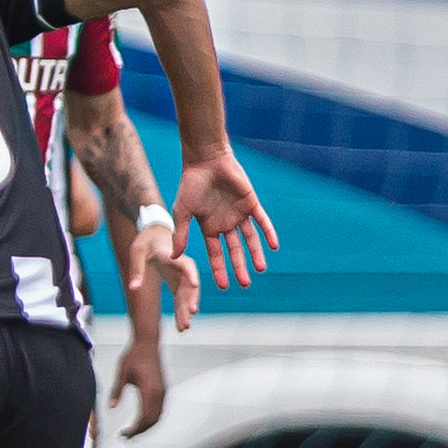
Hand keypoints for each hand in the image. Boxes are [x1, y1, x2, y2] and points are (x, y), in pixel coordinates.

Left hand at [110, 338, 166, 436]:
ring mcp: (163, 391)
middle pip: (153, 420)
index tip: (124, 435)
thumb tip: (111, 408)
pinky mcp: (163, 389)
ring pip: (158, 416)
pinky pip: (160, 409)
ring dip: (146, 426)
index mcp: (149, 390)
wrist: (147, 343)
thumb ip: (116, 391)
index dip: (134, 430)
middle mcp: (159, 393)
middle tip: (126, 437)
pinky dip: (152, 418)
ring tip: (132, 431)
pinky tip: (141, 420)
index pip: (144, 418)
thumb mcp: (121, 373)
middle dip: (140, 432)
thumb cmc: (134, 355)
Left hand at [124, 220, 200, 332]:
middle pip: (189, 284)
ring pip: (187, 295)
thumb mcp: (137, 251)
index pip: (186, 264)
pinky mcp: (178, 283)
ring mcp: (182, 276)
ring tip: (184, 327)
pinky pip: (182, 299)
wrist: (155, 236)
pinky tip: (181, 327)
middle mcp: (182, 266)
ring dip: (186, 310)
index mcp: (173, 255)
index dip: (190, 273)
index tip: (195, 283)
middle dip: (191, 298)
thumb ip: (137, 269)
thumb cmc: (146, 241)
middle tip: (192, 313)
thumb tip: (133, 288)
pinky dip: (181, 311)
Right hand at [173, 148, 277, 288]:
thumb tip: (174, 257)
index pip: (216, 253)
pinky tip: (273, 245)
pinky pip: (262, 221)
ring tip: (260, 269)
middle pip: (234, 250)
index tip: (223, 286)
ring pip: (250, 239)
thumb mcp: (182, 212)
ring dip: (255, 253)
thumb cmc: (191, 185)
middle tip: (245, 284)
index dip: (219, 269)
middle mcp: (225, 223)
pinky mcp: (251, 203)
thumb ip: (180, 234)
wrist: (206, 161)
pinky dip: (268, 233)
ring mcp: (239, 214)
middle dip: (239, 267)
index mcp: (209, 228)